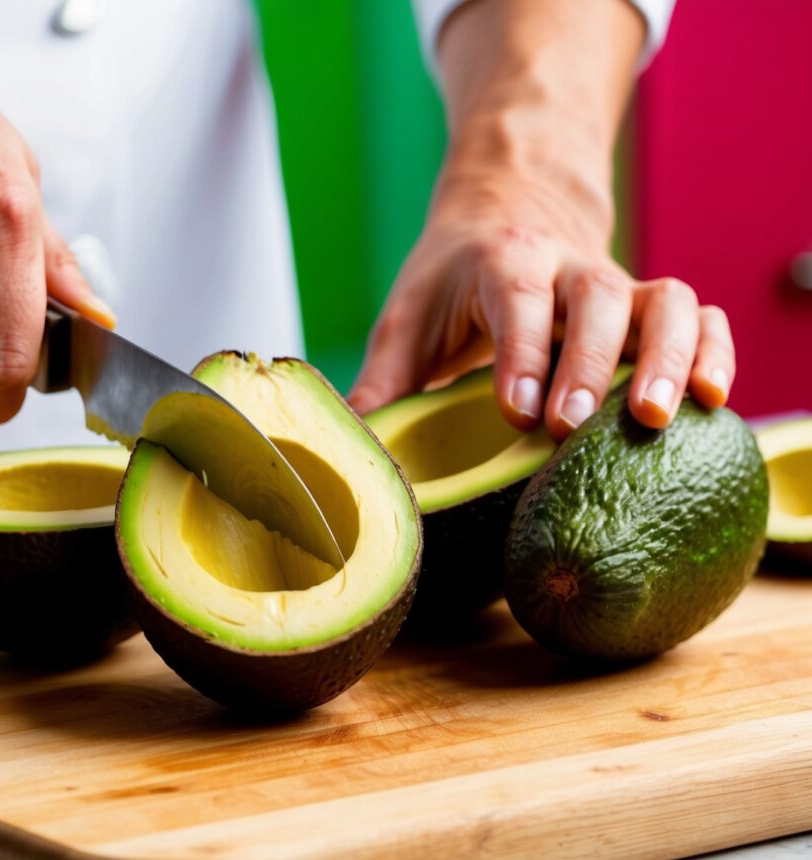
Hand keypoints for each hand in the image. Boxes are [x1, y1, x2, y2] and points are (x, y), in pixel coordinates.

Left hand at [348, 167, 733, 439]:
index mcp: (503, 263)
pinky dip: (714, 349)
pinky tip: (713, 398)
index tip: (519, 411)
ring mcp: (619, 283)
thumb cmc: (452, 277)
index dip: (523, 353)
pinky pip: (700, 314)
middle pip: (599, 301)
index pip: (518, 301)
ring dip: (669, 357)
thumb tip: (349, 445)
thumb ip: (384, 380)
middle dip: (590, 365)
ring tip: (654, 419)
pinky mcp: (650, 303)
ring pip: (666, 302)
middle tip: (573, 428)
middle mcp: (570, 268)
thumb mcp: (408, 317)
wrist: (509, 210)